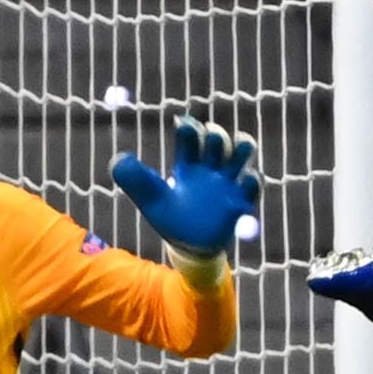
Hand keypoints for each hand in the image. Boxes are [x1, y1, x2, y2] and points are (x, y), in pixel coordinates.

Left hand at [110, 115, 261, 259]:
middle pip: (217, 140)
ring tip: (240, 147)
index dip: (190, 128)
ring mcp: (227, 183)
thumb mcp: (151, 200)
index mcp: (187, 164)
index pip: (191, 137)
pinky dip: (253, 178)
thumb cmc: (171, 219)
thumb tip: (119, 159)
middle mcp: (209, 168)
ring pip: (241, 153)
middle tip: (209, 140)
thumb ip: (135, 180)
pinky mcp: (240, 201)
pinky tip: (246, 179)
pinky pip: (253, 184)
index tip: (184, 126)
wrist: (191, 247)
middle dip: (215, 135)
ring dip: (242, 146)